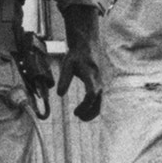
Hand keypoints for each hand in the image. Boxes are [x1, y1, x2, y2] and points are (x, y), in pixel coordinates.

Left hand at [58, 6, 102, 120]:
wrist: (88, 45)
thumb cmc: (76, 55)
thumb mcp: (67, 64)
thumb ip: (64, 79)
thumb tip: (59, 94)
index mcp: (91, 76)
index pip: (91, 95)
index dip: (84, 106)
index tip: (75, 112)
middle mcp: (99, 81)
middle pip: (99, 102)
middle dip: (90, 112)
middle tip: (78, 117)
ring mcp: (102, 83)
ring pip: (101, 102)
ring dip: (92, 111)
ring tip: (80, 116)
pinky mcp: (101, 84)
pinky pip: (100, 98)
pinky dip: (93, 106)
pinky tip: (84, 110)